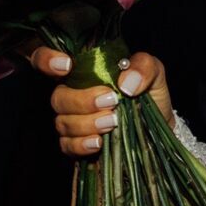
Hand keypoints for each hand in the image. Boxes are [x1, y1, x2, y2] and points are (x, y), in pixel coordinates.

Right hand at [28, 47, 172, 157]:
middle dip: (82, 101)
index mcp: (83, 71)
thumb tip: (126, 82)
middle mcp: (72, 94)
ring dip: (87, 123)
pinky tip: (99, 142)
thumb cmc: (149, 94)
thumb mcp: (154, 73)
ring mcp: (73, 120)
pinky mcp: (77, 145)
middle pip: (57, 97)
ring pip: (63, 122)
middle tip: (110, 101)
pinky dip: (82, 145)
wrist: (159, 127)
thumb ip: (143, 66)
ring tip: (112, 122)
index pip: (47, 59)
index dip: (46, 59)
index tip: (66, 64)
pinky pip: (67, 146)